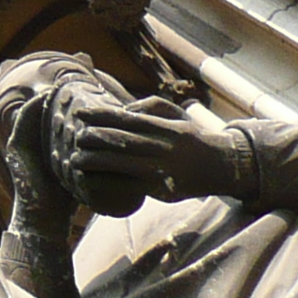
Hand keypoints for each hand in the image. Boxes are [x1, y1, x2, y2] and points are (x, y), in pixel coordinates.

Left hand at [59, 95, 241, 215]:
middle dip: (95, 138)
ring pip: (124, 165)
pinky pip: (131, 185)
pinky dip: (109, 182)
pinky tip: (92, 179)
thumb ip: (150, 107)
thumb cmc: (191, 138)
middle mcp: (165, 148)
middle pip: (123, 142)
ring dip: (96, 162)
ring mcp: (164, 171)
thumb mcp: (176, 115)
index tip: (81, 113)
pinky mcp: (163, 190)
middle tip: (75, 136)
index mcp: (166, 128)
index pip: (129, 119)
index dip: (102, 116)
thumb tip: (123, 110)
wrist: (222, 167)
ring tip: (75, 159)